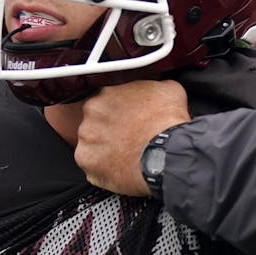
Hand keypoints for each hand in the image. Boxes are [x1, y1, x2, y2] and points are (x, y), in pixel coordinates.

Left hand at [47, 80, 190, 194]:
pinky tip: (121, 167)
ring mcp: (87, 138)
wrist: (167, 152)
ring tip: (126, 155)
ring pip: (92, 143)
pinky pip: (92, 165)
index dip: (119, 111)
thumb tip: (157, 88)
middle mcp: (91, 114)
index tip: (129, 119)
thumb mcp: (168, 90)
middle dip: (109, 129)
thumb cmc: (167, 123)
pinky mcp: (87, 161)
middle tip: (128, 137)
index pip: (106, 101)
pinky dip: (104, 168)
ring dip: (105, 148)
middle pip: (96, 122)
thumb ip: (152, 86)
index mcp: (106, 93)